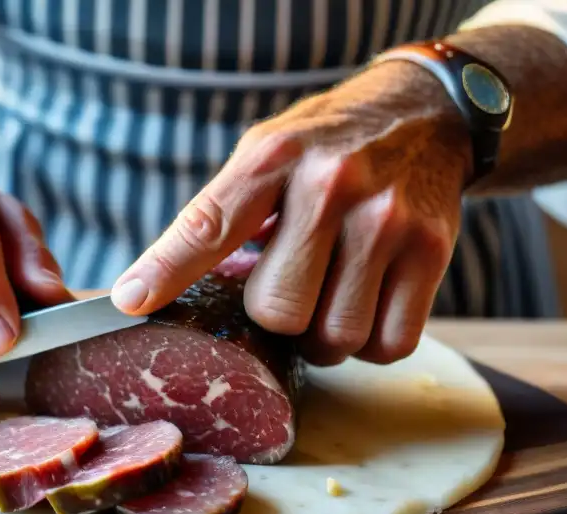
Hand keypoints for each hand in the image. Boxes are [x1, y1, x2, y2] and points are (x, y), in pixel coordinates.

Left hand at [111, 61, 471, 365]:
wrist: (427, 116)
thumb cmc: (327, 148)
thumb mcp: (265, 155)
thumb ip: (217, 215)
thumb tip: (144, 292)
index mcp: (274, 158)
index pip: (208, 226)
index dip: (167, 271)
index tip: (134, 303)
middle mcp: (331, 185)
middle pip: (278, 312)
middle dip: (276, 318)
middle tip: (289, 293)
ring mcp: (387, 221)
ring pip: (335, 337)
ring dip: (324, 339)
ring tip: (327, 300)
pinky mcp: (432, 252)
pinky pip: (389, 343)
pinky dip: (371, 344)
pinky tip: (365, 309)